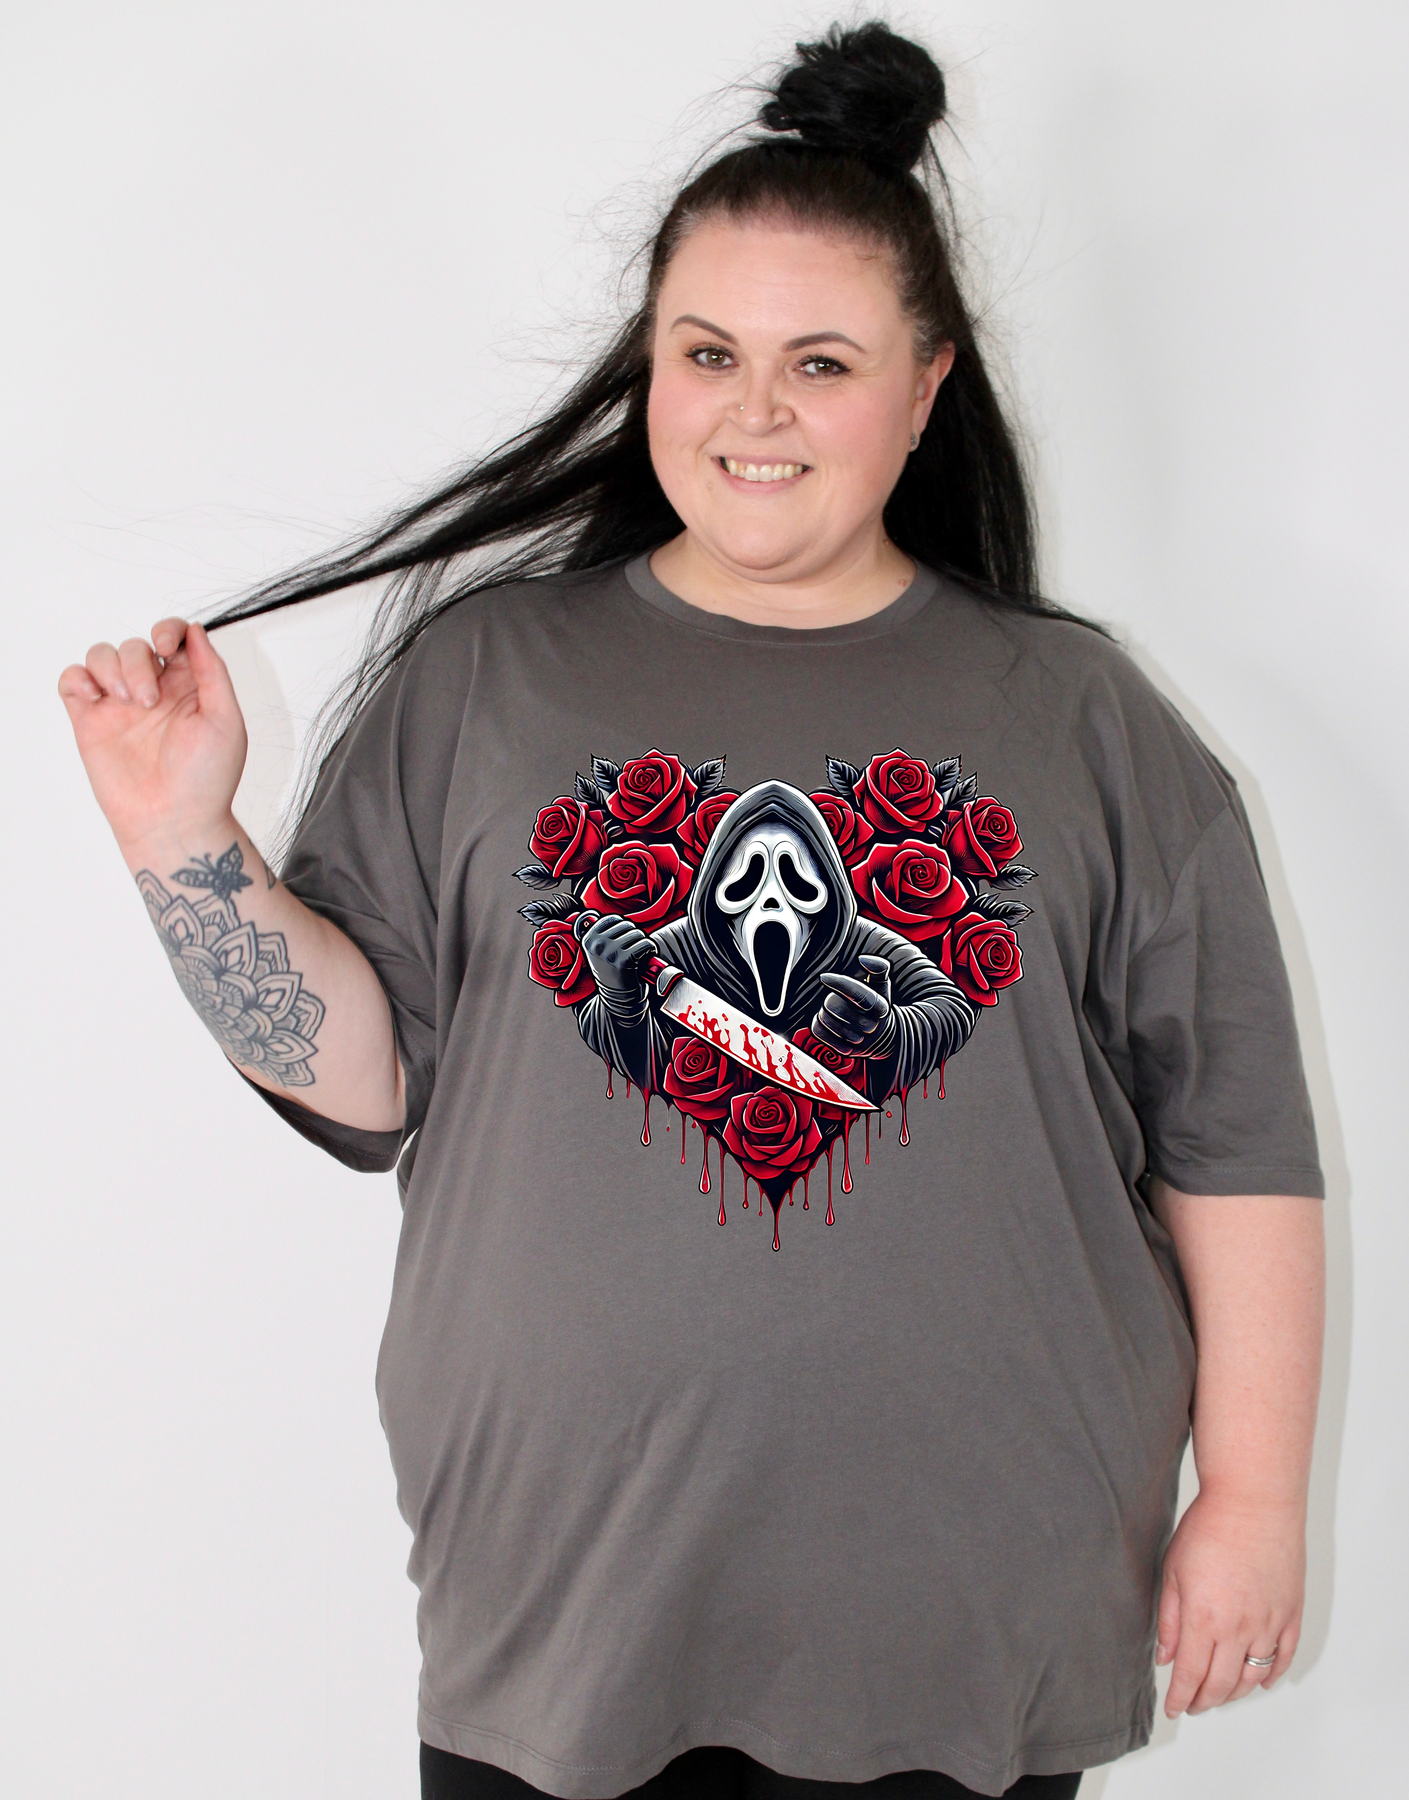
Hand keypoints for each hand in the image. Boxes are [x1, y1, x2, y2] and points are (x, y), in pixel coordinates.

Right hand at [58, 619, 246, 853]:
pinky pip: (72, 680)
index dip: (168, 630)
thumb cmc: (207, 779)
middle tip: (147, 702)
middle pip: (136, 645)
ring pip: (102, 655)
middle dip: (139, 663)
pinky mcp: (91, 721)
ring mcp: (119, 705)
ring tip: (126, 702)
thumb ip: (212, 672)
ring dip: (112, 668)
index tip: (167, 650)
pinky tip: (96, 698)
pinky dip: (78, 678)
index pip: (174, 637)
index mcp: (188, 686)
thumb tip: (197, 630)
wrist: (173, 821)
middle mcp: (153, 691)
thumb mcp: (225, 720)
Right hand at [581, 913, 651, 995]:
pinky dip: (651, 951)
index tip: (625, 941)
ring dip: (644, 944)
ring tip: (639, 956)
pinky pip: (645, 945)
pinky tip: (646, 959)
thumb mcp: (599, 952)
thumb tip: (595, 914)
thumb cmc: (613, 972)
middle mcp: (597, 944)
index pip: (613, 918)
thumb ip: (602, 934)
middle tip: (634, 951)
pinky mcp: (623, 960)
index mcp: (589, 939)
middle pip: (628, 925)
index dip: (625, 928)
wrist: (618, 1000)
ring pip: (638, 934)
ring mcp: (609, 952)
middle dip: (636, 936)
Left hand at [812, 954, 892, 1054]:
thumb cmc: (877, 1005)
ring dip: (824, 1012)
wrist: (885, 1037)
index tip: (824, 977)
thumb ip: (879, 968)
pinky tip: (826, 1021)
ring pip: (826, 1020)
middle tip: (835, 998)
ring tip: (832, 1011)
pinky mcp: (847, 1051)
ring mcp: (859, 1041)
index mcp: (880, 1007)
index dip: (840, 984)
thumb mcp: (882, 987)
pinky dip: (818, 1025)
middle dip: (830, 999)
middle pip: (836, 1007)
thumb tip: (864, 959)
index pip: (859, 995)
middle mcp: (871, 1026)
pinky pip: (821, 1033)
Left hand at [1157, 1488, 1305, 1715]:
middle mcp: (1240, 1629)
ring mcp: (1270, 1624)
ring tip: (1219, 1695)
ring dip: (1234, 1692)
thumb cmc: (1209, 1528)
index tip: (1175, 1707)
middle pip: (1222, 1683)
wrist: (1254, 1502)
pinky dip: (1271, 1676)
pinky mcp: (1291, 1613)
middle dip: (1205, 1700)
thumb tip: (1166, 1658)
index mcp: (1205, 1619)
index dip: (1181, 1697)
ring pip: (1253, 1677)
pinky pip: (1284, 1657)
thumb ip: (1170, 1619)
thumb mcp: (1173, 1570)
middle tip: (1193, 1705)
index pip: (1192, 1675)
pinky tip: (1259, 1681)